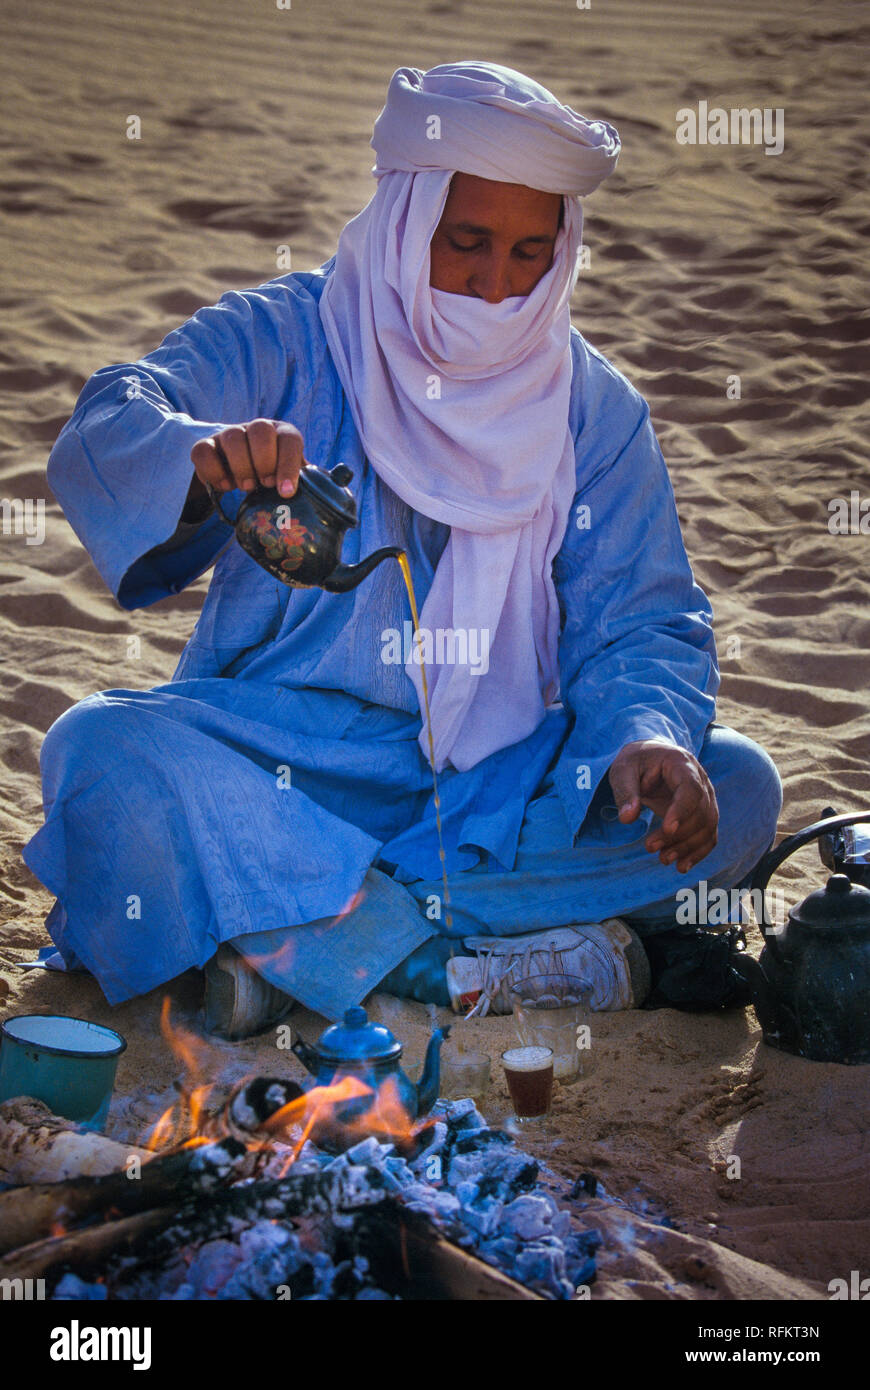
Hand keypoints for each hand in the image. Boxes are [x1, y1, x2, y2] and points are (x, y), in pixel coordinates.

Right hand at [191, 419, 305, 498]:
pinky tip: (224, 487)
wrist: (242, 475)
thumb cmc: (274, 478)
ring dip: (241, 466)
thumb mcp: (293, 479)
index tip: (285, 491)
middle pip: (260, 429)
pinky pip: (203, 450)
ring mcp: (230, 434)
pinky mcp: (207, 445)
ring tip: (246, 487)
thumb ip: (311, 483)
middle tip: (264, 484)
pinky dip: (212, 470)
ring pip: (232, 436)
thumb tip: (334, 492)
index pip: (289, 439)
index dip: (288, 464)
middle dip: (264, 461)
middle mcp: (257, 429)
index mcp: (282, 434)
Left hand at [608, 739, 717, 873]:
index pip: (691, 789)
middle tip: (650, 847)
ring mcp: (706, 797)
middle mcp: (701, 780)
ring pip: (707, 826)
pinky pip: (709, 834)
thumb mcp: (623, 769)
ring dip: (688, 847)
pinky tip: (682, 866)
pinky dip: (698, 852)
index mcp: (682, 764)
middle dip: (678, 834)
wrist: (651, 756)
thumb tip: (627, 819)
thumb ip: (625, 792)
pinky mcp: (704, 812)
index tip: (667, 829)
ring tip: (663, 860)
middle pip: (700, 811)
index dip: (682, 810)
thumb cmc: (636, 761)